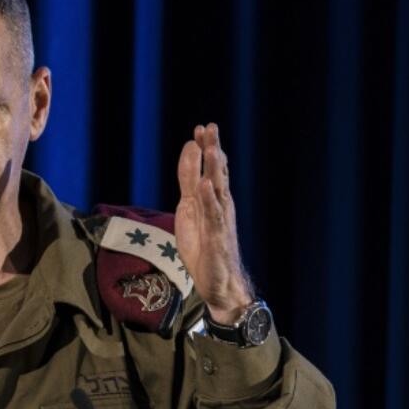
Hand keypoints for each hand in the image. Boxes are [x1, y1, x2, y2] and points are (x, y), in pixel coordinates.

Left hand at [174, 123, 254, 322]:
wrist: (217, 281)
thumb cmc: (204, 245)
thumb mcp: (189, 208)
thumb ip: (188, 182)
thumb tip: (189, 152)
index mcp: (211, 198)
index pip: (208, 168)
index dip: (205, 148)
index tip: (200, 127)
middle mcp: (219, 205)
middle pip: (217, 173)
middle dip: (213, 150)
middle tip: (209, 127)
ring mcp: (220, 220)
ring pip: (218, 190)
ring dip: (215, 170)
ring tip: (212, 149)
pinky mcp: (218, 238)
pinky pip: (214, 216)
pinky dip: (210, 201)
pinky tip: (205, 186)